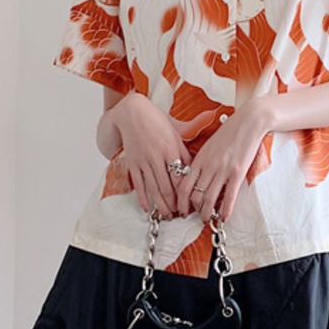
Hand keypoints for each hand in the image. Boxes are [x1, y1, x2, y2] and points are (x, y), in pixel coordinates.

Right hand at [109, 93, 190, 216]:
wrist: (133, 112)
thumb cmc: (158, 122)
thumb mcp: (176, 133)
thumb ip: (185, 152)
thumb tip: (196, 169)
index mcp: (171, 149)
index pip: (180, 177)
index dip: (186, 193)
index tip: (191, 203)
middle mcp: (156, 156)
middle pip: (167, 187)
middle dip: (174, 204)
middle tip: (180, 215)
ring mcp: (143, 161)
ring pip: (153, 188)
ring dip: (160, 205)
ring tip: (167, 216)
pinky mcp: (132, 163)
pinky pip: (138, 184)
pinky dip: (142, 198)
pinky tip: (147, 208)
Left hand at [174, 101, 270, 222]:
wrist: (249, 121)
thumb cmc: (230, 132)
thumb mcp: (210, 145)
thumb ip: (202, 161)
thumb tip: (196, 176)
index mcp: (199, 159)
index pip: (183, 185)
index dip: (180, 201)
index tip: (182, 209)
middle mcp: (208, 166)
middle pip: (195, 195)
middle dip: (193, 210)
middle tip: (196, 217)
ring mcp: (222, 170)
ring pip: (209, 199)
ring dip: (207, 213)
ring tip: (208, 219)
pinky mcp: (237, 173)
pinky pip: (229, 197)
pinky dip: (225, 210)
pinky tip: (224, 217)